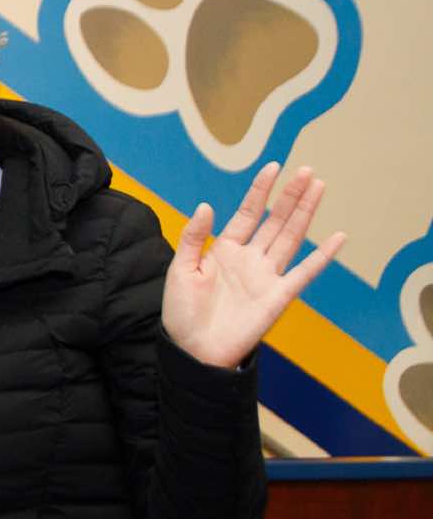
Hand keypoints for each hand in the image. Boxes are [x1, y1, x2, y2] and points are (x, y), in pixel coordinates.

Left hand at [163, 163, 345, 368]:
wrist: (193, 351)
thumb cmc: (182, 314)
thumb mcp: (181, 270)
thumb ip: (193, 238)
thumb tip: (207, 205)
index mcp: (224, 251)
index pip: (248, 214)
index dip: (260, 191)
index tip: (273, 167)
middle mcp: (249, 259)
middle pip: (275, 221)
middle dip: (290, 196)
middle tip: (307, 170)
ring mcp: (266, 276)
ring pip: (291, 238)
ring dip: (305, 213)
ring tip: (319, 187)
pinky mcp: (278, 296)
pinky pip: (305, 273)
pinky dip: (322, 256)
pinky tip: (338, 237)